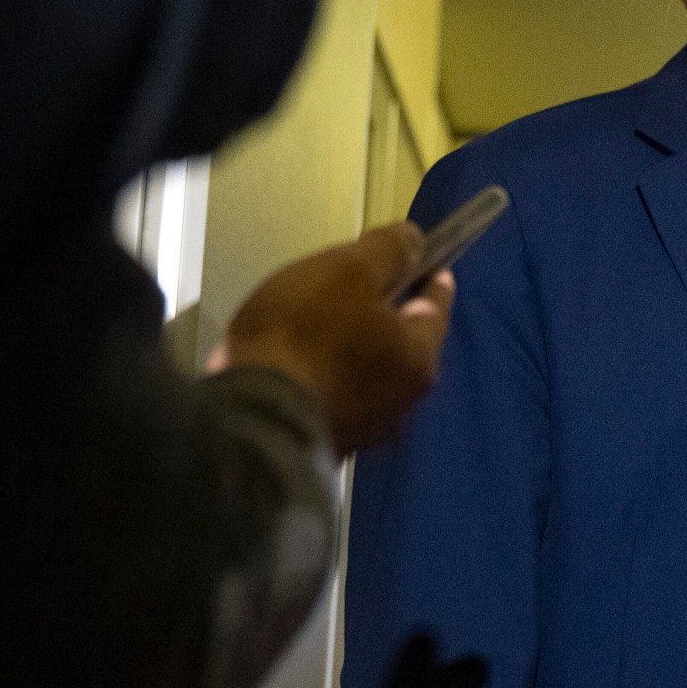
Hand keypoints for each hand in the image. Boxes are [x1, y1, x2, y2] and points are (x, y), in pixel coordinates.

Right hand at [220, 222, 454, 453]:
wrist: (251, 418)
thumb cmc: (304, 335)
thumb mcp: (346, 271)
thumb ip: (387, 252)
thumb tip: (415, 242)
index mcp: (418, 359)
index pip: (435, 309)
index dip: (432, 282)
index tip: (433, 267)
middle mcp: (402, 403)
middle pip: (400, 346)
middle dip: (386, 319)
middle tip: (363, 294)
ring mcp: (364, 431)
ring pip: (367, 376)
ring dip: (352, 352)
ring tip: (322, 330)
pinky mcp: (326, 446)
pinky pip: (333, 398)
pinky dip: (325, 379)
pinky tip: (300, 367)